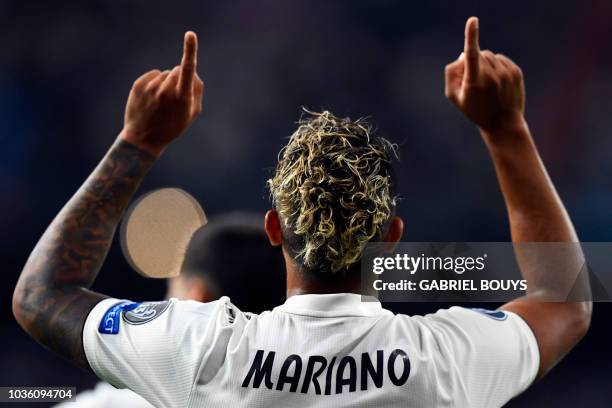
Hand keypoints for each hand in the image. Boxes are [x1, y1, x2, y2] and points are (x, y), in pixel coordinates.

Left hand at [120, 31, 203, 155]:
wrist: (144, 139)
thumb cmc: (173, 127)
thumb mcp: (192, 114)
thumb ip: (196, 90)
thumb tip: (192, 72)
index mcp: (181, 98)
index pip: (187, 69)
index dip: (190, 50)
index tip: (190, 35)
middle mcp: (165, 91)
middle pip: (177, 70)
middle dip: (179, 79)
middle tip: (175, 99)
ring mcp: (150, 88)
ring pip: (165, 74)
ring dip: (166, 84)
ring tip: (161, 103)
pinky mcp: (138, 86)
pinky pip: (153, 75)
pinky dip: (155, 83)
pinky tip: (153, 99)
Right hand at [445, 17, 524, 132]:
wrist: (502, 123)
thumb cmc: (474, 109)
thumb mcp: (454, 96)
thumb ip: (452, 73)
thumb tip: (463, 55)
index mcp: (474, 82)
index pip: (472, 55)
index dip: (471, 36)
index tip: (473, 21)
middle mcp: (491, 76)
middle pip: (479, 54)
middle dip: (474, 62)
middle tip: (473, 81)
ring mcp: (505, 73)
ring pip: (490, 56)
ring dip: (485, 64)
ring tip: (487, 84)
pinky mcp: (516, 72)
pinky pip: (501, 59)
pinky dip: (496, 67)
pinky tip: (496, 82)